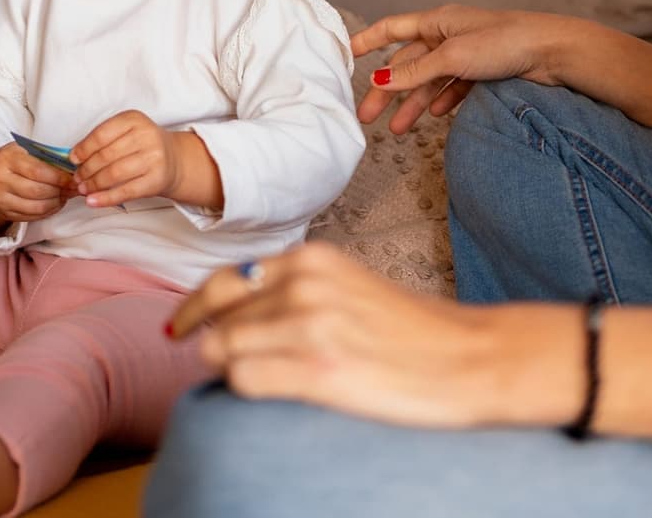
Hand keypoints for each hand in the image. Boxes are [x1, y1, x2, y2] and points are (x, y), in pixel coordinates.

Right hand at [0, 144, 76, 224]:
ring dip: (57, 202)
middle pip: (37, 191)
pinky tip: (56, 203)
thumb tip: (71, 169)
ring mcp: (1, 199)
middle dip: (60, 190)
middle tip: (74, 188)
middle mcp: (0, 180)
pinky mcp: (5, 213)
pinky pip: (32, 216)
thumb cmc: (11, 161)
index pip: (37, 171)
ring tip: (66, 195)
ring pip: (36, 206)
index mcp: (6, 159)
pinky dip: (49, 211)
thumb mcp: (23, 150)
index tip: (73, 178)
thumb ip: (44, 157)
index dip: (59, 177)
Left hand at [70, 110, 192, 207]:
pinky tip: (92, 201)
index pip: (101, 134)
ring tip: (83, 189)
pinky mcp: (157, 180)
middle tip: (77, 178)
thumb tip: (75, 158)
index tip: (73, 159)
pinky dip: (105, 198)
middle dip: (86, 169)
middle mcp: (146, 136)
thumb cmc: (143, 145)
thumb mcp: (127, 131)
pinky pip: (125, 192)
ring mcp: (154, 158)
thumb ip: (104, 139)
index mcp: (134, 119)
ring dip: (93, 184)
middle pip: (106, 156)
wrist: (175, 160)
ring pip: (114, 174)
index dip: (84, 149)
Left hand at [165, 243, 584, 428]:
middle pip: (216, 312)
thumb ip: (297, 288)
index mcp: (311, 259)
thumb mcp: (349, 285)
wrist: (470, 357)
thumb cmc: (412, 330)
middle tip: (186, 350)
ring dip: (227, 367)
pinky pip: (243, 381)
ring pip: (222, 348)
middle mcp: (304, 284)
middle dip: (198, 334)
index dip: (197, 306)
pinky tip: (269, 393)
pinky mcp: (318, 370)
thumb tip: (238, 309)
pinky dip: (244, 389)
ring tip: (253, 376)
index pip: (225, 279)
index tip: (181, 326)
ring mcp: (309, 326)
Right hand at [351, 6, 572, 133]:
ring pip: (430, 80)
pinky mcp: (485, 71)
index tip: (345, 54)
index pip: (392, 28)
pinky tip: (436, 117)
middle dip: (387, 89)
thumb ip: (415, 72)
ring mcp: (468, 53)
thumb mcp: (453, 57)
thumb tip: (380, 80)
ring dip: (413, 104)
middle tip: (367, 116)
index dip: (367, 40)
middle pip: (408, 62)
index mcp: (438, 21)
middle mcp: (450, 34)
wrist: (554, 52)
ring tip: (399, 130)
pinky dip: (443, 101)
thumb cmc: (506, 42)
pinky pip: (455, 87)